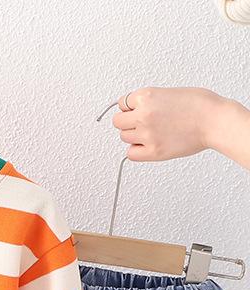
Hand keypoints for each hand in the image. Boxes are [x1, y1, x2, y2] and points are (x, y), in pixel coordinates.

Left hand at [111, 87, 249, 169]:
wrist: (215, 120)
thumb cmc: (200, 105)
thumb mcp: (170, 93)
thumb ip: (150, 101)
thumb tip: (137, 110)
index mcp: (147, 96)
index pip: (122, 103)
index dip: (130, 108)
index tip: (137, 111)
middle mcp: (143, 115)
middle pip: (118, 122)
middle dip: (128, 122)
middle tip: (142, 124)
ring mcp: (146, 134)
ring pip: (124, 138)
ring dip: (133, 136)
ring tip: (151, 133)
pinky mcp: (152, 151)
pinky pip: (130, 154)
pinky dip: (137, 151)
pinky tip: (149, 146)